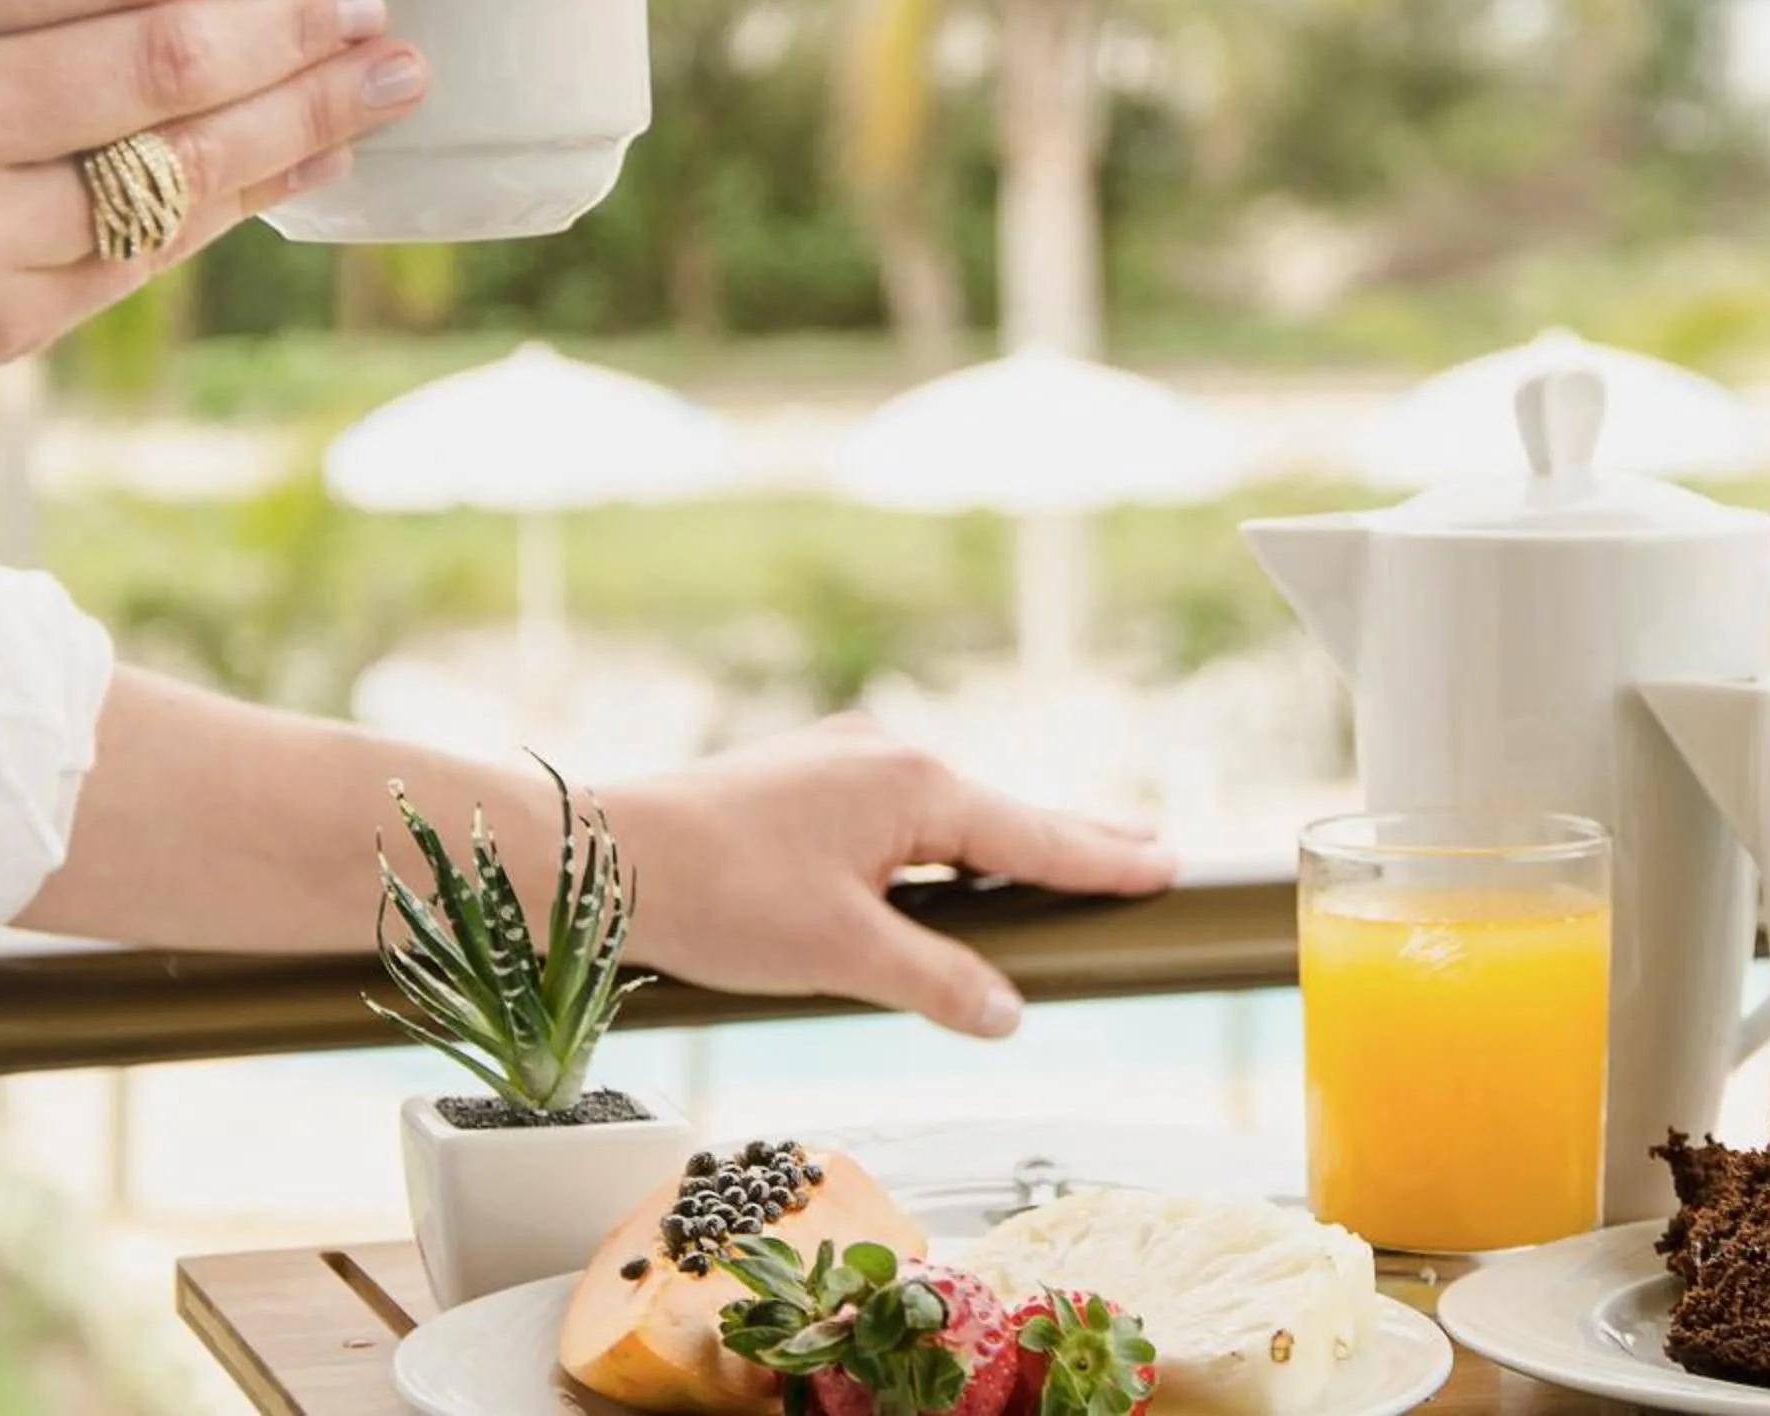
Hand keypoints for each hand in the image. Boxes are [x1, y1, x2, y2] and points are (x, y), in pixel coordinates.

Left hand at [602, 715, 1177, 1037]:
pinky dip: (949, 837)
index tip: (1171, 865)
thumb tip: (1008, 1013)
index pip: (1037, 834)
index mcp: (914, 785)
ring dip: (1010, 837)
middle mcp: (888, 755)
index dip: (1106, 860)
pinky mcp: (807, 778)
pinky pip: (905, 810)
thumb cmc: (715, 894)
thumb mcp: (843, 955)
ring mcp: (844, 761)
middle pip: (1007, 809)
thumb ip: (937, 981)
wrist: (598, 856)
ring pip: (953, 810)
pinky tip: (954, 858)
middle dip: (1076, 836)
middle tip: (1151, 847)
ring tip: (1069, 855)